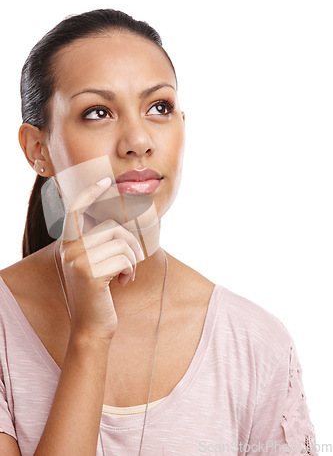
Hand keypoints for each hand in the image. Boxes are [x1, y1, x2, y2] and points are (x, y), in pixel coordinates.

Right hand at [58, 177, 144, 340]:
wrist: (92, 325)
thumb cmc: (97, 292)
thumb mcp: (94, 263)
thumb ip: (98, 242)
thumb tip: (118, 218)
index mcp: (69, 243)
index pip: (77, 208)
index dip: (91, 192)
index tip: (105, 180)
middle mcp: (69, 248)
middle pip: (112, 227)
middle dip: (130, 244)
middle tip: (131, 263)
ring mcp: (78, 260)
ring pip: (121, 242)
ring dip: (132, 260)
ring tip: (125, 274)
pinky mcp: (90, 273)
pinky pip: (124, 258)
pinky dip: (130, 270)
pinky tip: (123, 283)